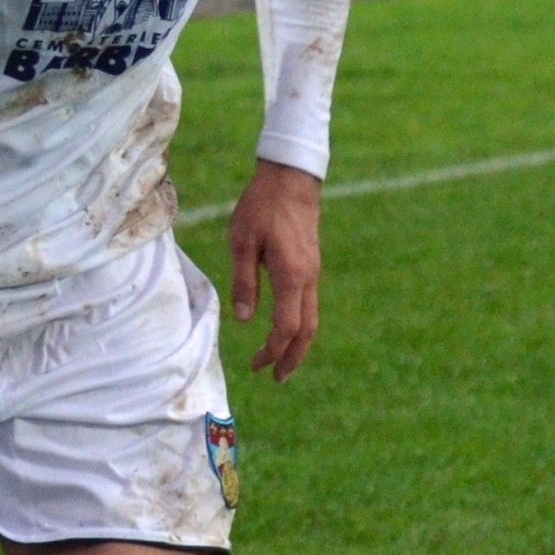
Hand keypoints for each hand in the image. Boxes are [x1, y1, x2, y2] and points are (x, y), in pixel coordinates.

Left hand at [227, 159, 324, 381]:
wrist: (291, 176)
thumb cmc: (262, 205)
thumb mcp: (242, 242)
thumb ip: (244, 282)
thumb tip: (245, 320)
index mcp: (291, 275)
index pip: (287, 327)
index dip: (272, 350)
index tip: (256, 364)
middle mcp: (308, 278)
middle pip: (307, 330)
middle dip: (292, 357)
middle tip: (275, 377)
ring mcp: (313, 271)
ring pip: (312, 318)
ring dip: (298, 343)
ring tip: (282, 360)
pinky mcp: (311, 264)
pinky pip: (310, 303)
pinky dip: (300, 324)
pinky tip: (286, 328)